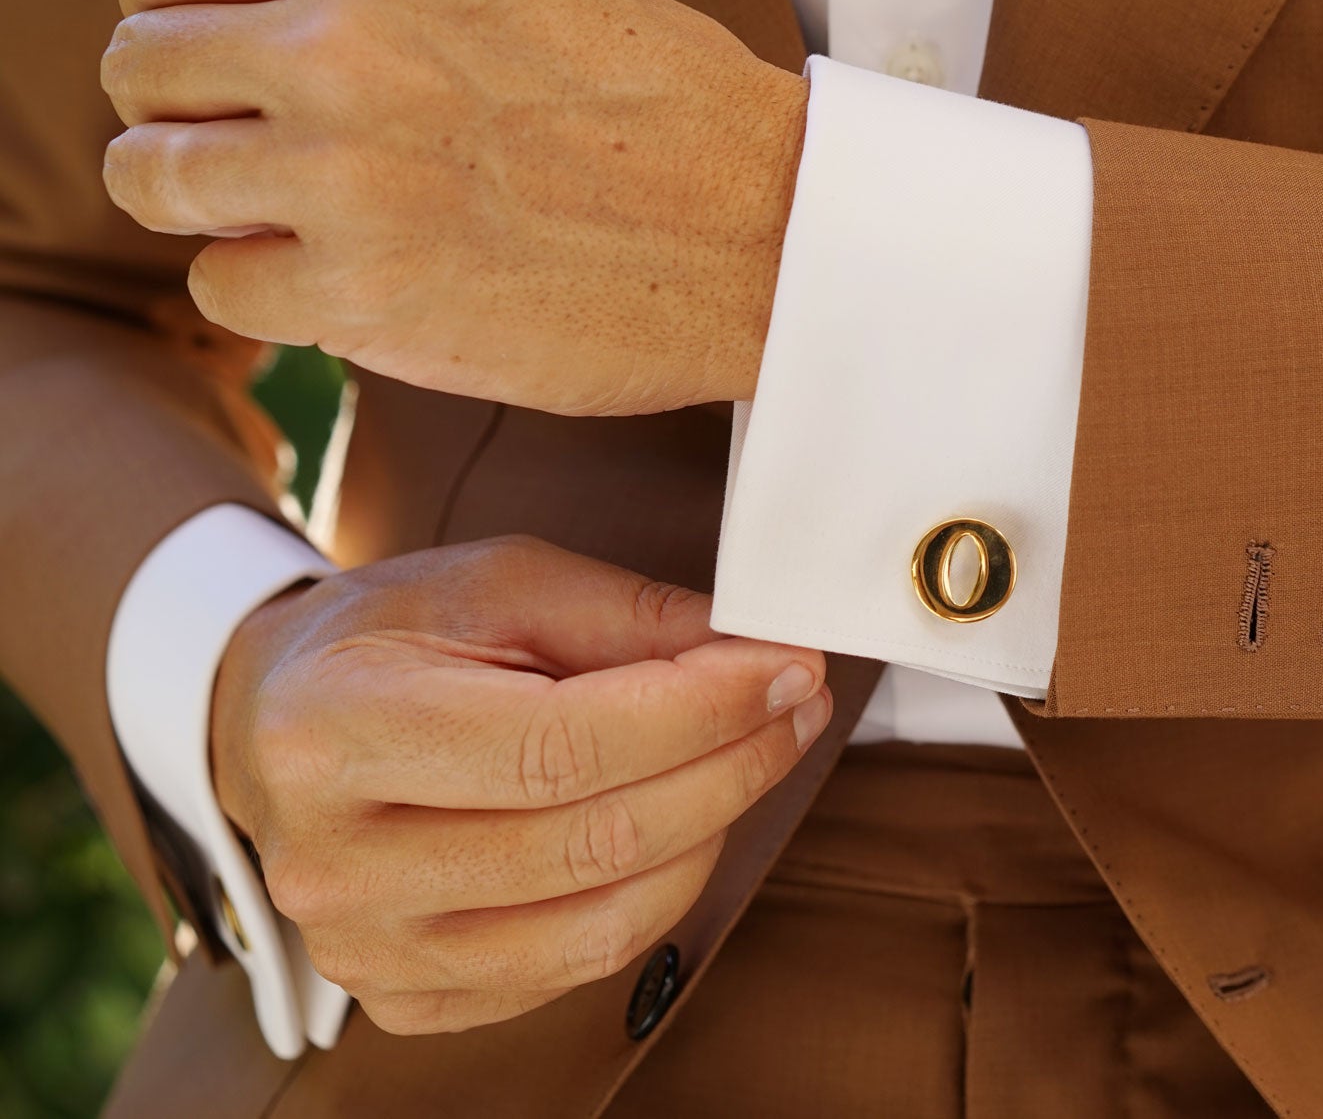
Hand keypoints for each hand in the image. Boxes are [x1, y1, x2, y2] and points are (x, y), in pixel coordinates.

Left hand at [101, 0, 804, 415]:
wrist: (772, 232)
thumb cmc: (669, 112)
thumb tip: (263, 36)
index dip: (176, 16)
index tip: (216, 62)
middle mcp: (340, 39)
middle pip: (137, 66)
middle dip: (183, 114)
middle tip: (256, 151)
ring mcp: (342, 170)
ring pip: (154, 179)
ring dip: (208, 204)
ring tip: (290, 219)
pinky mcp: (362, 292)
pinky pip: (223, 287)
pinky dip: (270, 292)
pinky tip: (348, 281)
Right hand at [212, 536, 831, 1034]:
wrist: (271, 720)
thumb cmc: (389, 639)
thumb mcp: (496, 581)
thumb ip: (626, 616)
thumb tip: (755, 651)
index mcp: (336, 730)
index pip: (563, 745)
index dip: (703, 711)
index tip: (787, 668)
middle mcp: (335, 861)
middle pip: (593, 841)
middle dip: (731, 765)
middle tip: (794, 704)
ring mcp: (365, 948)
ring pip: (601, 923)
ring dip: (710, 834)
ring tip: (749, 755)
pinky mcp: (403, 998)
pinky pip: (574, 970)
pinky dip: (654, 895)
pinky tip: (680, 823)